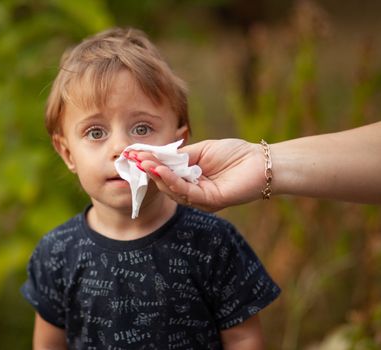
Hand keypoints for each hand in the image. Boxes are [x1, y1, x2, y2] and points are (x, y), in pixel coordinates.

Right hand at [133, 139, 265, 211]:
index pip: (167, 173)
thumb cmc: (235, 154)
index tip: (134, 155)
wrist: (261, 162)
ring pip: (173, 190)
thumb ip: (181, 156)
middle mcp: (194, 191)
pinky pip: (186, 192)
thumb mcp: (201, 151)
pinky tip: (162, 170)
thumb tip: (158, 155)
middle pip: (166, 184)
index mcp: (191, 179)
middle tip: (134, 160)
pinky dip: (172, 181)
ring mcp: (201, 199)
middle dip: (150, 171)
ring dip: (157, 176)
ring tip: (145, 164)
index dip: (151, 164)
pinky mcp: (209, 202)